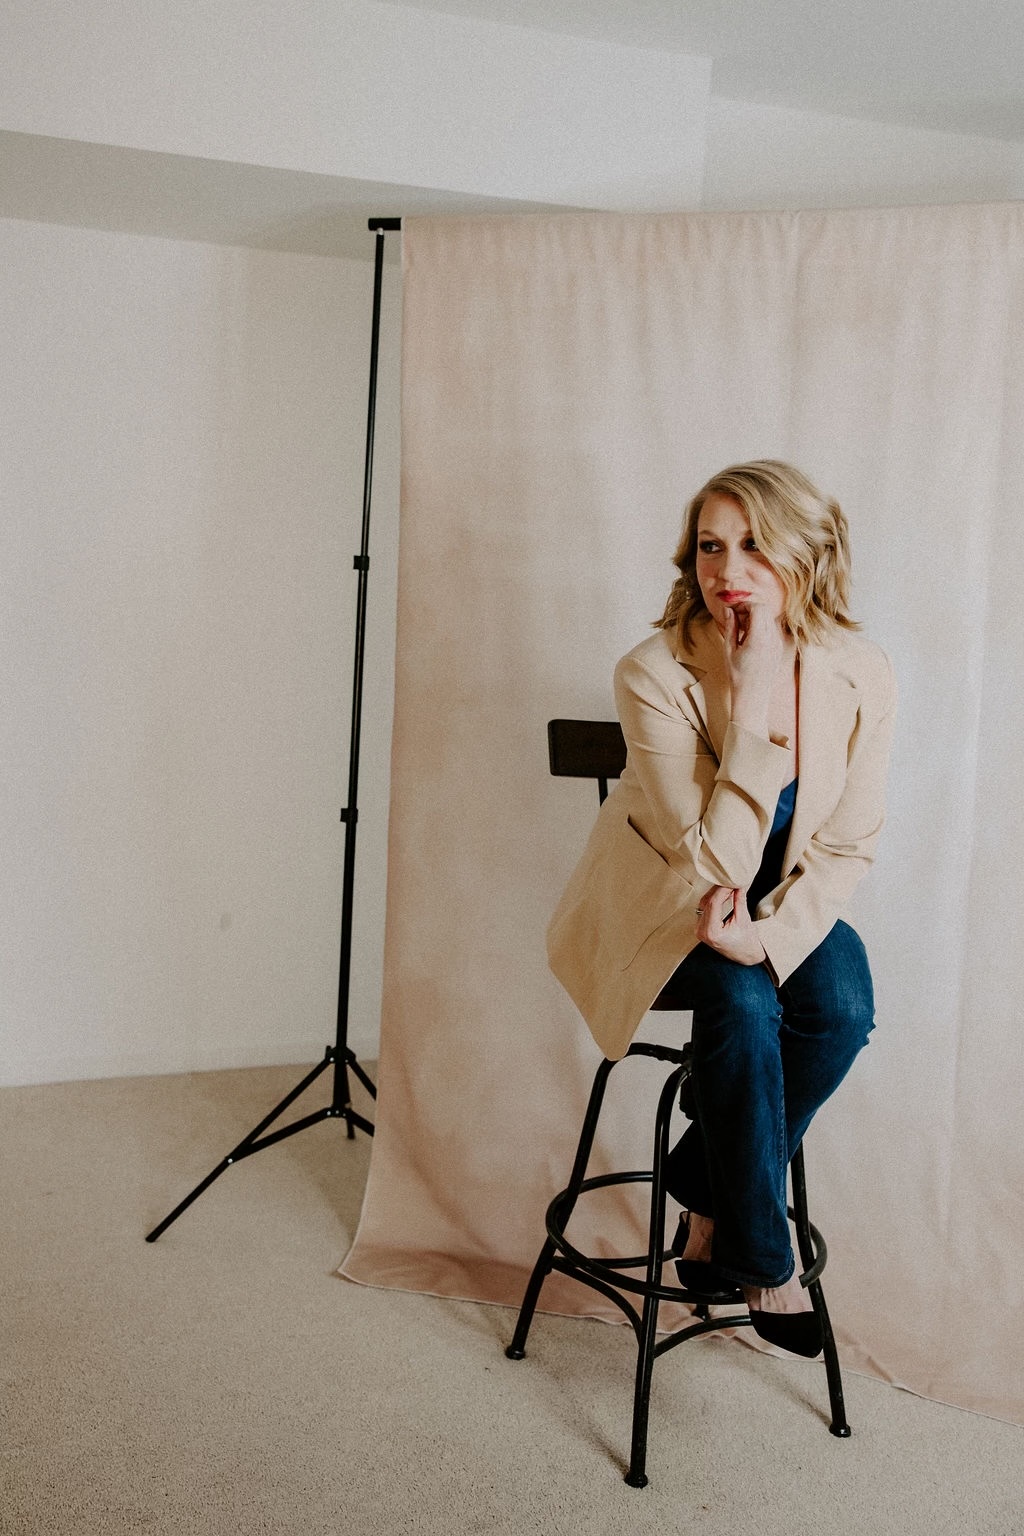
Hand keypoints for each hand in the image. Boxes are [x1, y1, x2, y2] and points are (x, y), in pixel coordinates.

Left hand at [695, 885, 766, 965]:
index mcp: (712, 932)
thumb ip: (739, 901)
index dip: (722, 890)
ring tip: (728, 887)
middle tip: (730, 881)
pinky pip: (704, 909)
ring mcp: (699, 930)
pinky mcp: (701, 927)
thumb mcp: (744, 920)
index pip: (714, 903)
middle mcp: (702, 931)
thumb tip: (738, 885)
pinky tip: (722, 894)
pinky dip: (713, 900)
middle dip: (719, 890)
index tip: (731, 882)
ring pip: (704, 904)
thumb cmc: (747, 942)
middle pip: (707, 903)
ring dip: (715, 893)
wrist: (746, 956)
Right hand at [723, 603, 788, 736]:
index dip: (744, 605)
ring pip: (770, 618)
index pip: (758, 608)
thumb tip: (729, 610)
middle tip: (736, 617)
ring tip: (742, 630)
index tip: (733, 610)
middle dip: (750, 609)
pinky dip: (761, 627)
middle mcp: (772, 639)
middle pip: (765, 610)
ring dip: (756, 618)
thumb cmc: (737, 676)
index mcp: (759, 639)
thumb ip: (730, 627)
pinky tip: (750, 638)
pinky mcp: (779, 648)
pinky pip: (772, 629)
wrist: (753, 697)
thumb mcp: (729, 650)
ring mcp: (778, 643)